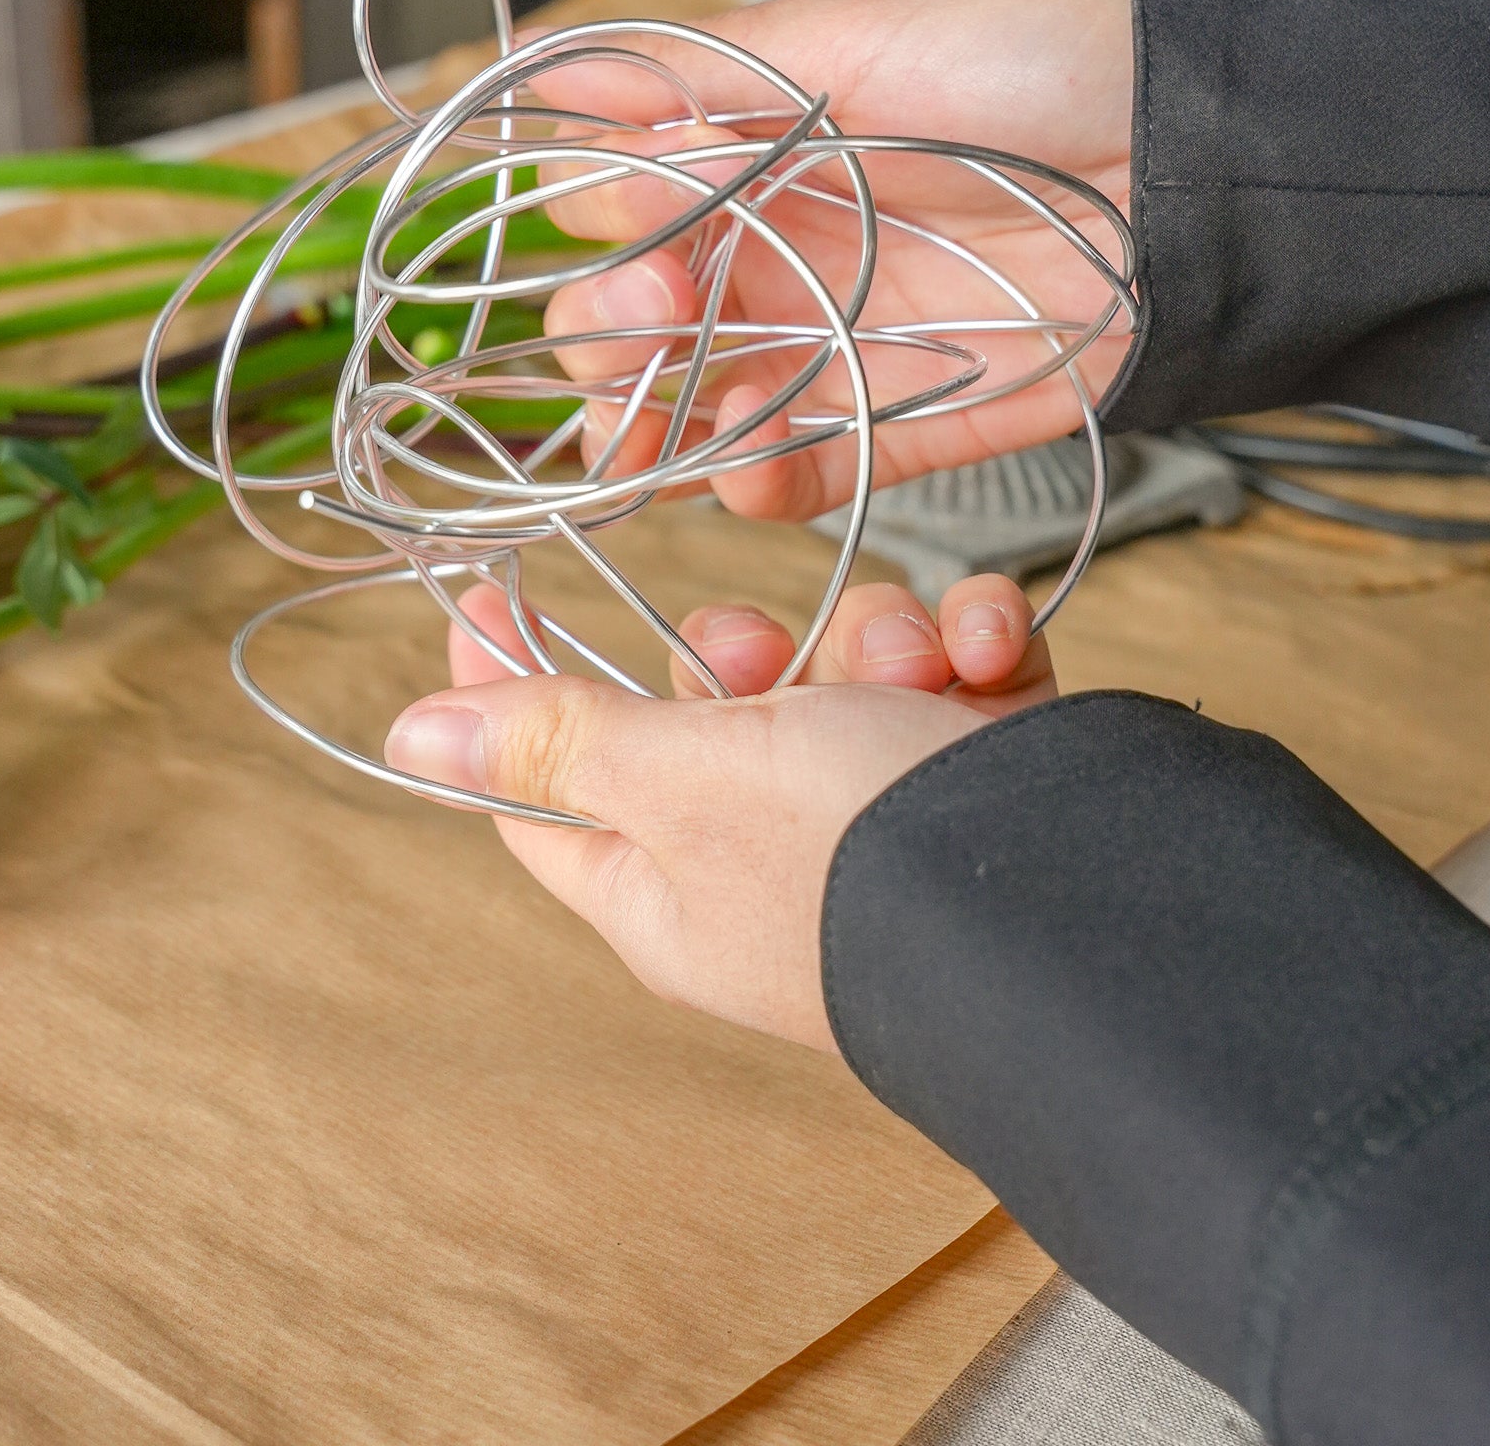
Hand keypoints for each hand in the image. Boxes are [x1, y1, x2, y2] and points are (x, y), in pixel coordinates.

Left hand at [385, 574, 1056, 1051]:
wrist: (1081, 896)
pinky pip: (949, 670)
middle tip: (761, 656)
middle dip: (744, 651)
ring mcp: (885, 817)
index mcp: (670, 889)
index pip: (548, 787)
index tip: (489, 594)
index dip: (513, 690)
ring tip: (921, 669)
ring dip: (879, 640)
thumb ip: (559, 740)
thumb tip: (408, 738)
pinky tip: (990, 654)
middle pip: (708, 708)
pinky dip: (970, 645)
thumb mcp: (682, 779)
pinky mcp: (982, 773)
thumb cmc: (851, 849)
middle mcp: (770, 861)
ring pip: (842, 666)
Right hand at [530, 0, 1135, 518]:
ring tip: (655, 426)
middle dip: (611, 333)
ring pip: (700, 408)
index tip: (641, 216)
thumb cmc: (1042, 52)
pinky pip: (806, 470)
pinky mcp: (909, 417)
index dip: (607, 226)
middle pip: (639, 322)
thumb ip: (713, 70)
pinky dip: (757, 482)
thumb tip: (564, 78)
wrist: (1199, 148)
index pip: (623, 209)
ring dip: (656, 426)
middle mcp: (783, 250)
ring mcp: (839, 340)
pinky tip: (741, 466)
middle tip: (654, 313)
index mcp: (757, 149)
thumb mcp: (867, 27)